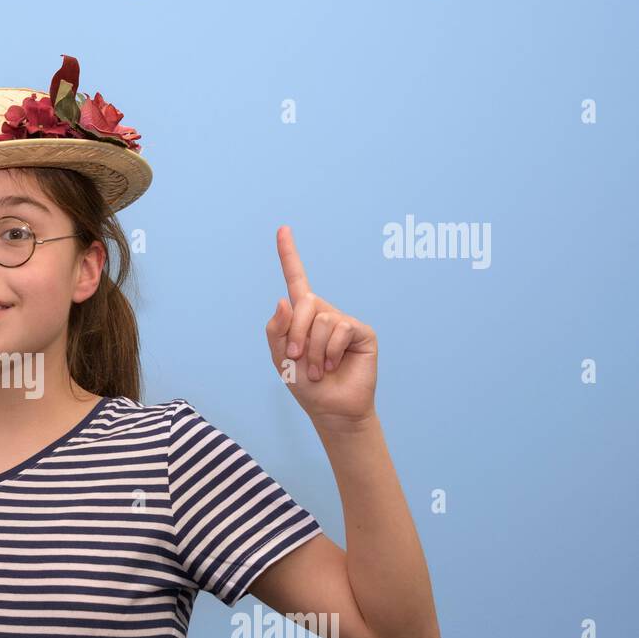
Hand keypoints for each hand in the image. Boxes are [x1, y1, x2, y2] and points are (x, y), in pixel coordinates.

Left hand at [264, 225, 377, 430]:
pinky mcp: (361, 332)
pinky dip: (329, 350)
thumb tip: (284, 299)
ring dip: (312, 350)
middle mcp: (324, 313)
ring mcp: (343, 321)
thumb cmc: (305, 385)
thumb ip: (276, 330)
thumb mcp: (280, 359)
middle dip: (294, 332)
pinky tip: (331, 365)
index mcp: (302, 316)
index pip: (296, 280)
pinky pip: (340, 329)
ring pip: (321, 319)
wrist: (331, 409)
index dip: (288, 254)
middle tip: (295, 358)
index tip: (282, 228)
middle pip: (304, 302)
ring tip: (315, 369)